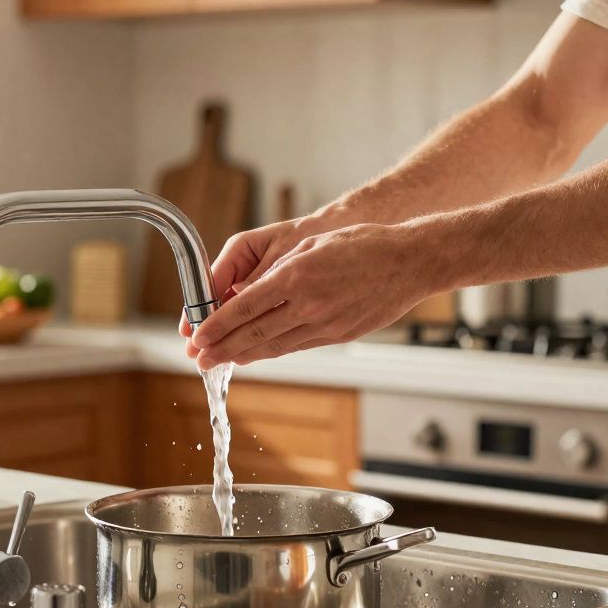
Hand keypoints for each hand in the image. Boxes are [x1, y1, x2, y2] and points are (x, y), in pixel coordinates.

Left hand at [189, 223, 432, 368]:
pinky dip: (272, 352)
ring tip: (219, 362)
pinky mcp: (339, 335)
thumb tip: (247, 293)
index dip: (217, 325)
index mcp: (297, 276)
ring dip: (242, 355)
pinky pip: (297, 346)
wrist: (411, 262)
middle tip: (198, 359)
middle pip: (254, 333)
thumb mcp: (312, 245)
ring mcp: (326, 324)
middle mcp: (309, 304)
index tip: (197, 337)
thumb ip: (278, 271)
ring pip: (274, 346)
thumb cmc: (363, 245)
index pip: (245, 308)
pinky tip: (255, 355)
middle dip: (221, 348)